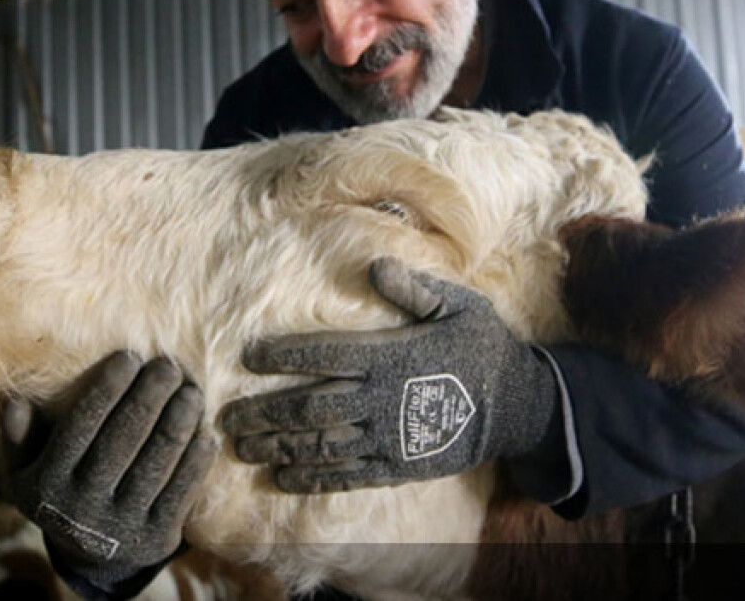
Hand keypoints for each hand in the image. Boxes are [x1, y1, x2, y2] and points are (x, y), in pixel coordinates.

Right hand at [0, 352, 215, 595]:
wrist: (92, 555)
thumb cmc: (61, 490)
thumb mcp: (25, 471)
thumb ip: (19, 436)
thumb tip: (10, 401)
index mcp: (46, 485)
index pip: (80, 427)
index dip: (107, 389)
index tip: (130, 357)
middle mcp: (80, 507)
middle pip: (122, 441)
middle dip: (149, 398)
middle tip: (168, 366)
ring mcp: (120, 525)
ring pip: (155, 464)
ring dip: (178, 423)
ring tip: (191, 392)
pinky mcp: (156, 537)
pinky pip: (181, 492)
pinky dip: (195, 459)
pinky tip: (205, 431)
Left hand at [221, 257, 559, 492]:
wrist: (518, 404)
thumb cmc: (483, 345)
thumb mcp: (459, 305)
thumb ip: (414, 289)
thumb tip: (375, 266)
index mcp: (392, 355)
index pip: (326, 354)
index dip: (284, 354)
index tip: (247, 355)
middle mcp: (382, 399)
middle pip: (311, 406)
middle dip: (265, 411)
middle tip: (226, 416)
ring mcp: (388, 437)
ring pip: (321, 444)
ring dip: (277, 446)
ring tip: (241, 447)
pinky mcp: (397, 466)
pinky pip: (347, 476)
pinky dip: (312, 478)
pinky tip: (281, 477)